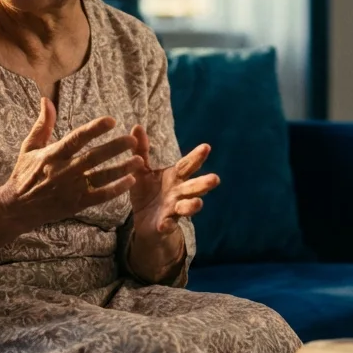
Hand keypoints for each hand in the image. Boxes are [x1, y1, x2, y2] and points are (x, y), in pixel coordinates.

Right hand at [0, 98, 144, 230]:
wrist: (17, 208)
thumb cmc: (24, 174)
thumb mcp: (29, 147)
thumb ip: (43, 125)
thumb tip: (46, 100)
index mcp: (52, 155)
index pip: (76, 139)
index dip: (94, 129)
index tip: (111, 120)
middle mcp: (63, 172)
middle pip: (93, 158)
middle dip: (114, 148)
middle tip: (132, 140)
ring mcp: (71, 189)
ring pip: (100, 177)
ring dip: (121, 169)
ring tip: (138, 160)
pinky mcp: (76, 204)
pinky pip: (100, 196)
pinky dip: (116, 190)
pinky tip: (130, 181)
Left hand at [128, 126, 220, 243]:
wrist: (143, 221)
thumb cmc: (146, 193)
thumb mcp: (142, 171)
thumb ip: (141, 151)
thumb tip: (137, 127)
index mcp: (174, 177)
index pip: (187, 165)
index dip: (196, 157)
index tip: (206, 147)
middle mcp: (179, 192)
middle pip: (194, 186)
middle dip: (204, 183)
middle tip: (215, 179)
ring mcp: (174, 209)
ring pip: (187, 207)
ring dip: (192, 206)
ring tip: (198, 203)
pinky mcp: (165, 224)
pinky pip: (168, 225)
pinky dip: (167, 225)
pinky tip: (165, 225)